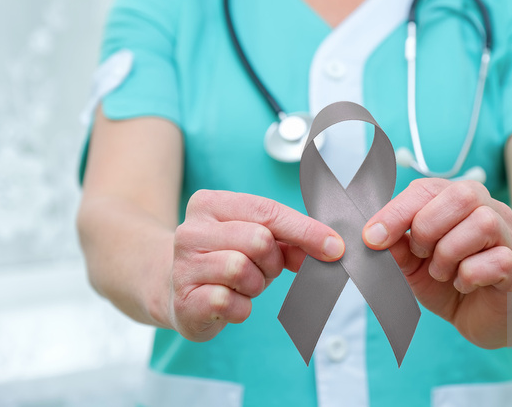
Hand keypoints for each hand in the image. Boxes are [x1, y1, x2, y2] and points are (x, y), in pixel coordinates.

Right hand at [169, 189, 344, 341]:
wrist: (176, 291)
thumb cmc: (226, 258)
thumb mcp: (257, 240)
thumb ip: (292, 240)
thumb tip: (331, 248)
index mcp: (210, 204)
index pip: (266, 211)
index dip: (305, 231)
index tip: (335, 247)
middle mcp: (190, 230)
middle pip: (258, 240)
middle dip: (273, 261)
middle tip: (264, 270)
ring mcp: (182, 265)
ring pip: (242, 270)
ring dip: (256, 284)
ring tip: (244, 285)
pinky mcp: (183, 301)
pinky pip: (230, 303)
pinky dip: (241, 307)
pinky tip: (230, 302)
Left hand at [362, 179, 511, 348]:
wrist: (479, 316)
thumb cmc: (446, 280)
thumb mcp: (411, 264)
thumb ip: (395, 247)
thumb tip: (376, 236)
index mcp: (456, 200)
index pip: (427, 188)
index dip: (397, 212)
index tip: (372, 238)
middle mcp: (488, 209)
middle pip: (461, 195)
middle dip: (427, 227)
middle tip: (420, 254)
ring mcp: (507, 237)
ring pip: (482, 223)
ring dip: (449, 253)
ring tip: (442, 272)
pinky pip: (496, 261)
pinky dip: (469, 276)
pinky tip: (463, 284)